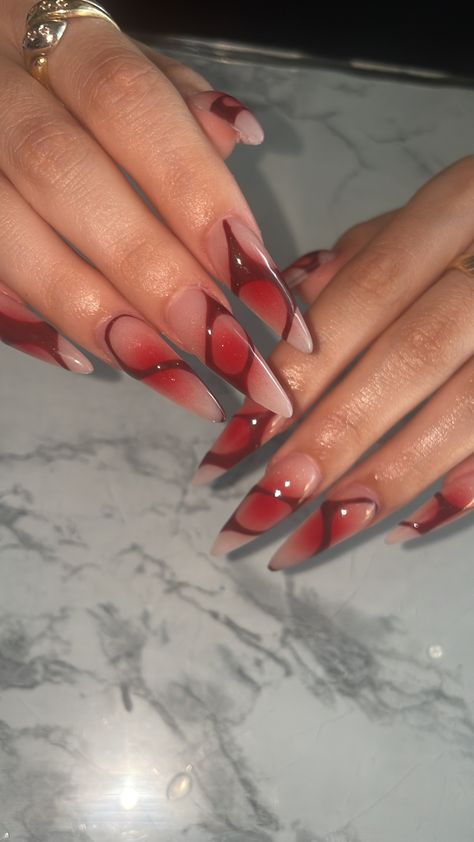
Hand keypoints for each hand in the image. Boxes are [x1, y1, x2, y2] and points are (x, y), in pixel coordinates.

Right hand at [0, 0, 311, 421]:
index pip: (128, 105)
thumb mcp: (125, 64)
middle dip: (149, 269)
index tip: (257, 276)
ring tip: (169, 372)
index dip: (193, 190)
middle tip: (222, 346)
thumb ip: (174, 100)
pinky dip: (24, 320)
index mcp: (62, 44)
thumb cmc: (70, 78)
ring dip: (92, 312)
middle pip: (63, 175)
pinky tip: (84, 360)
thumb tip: (237, 135)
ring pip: (6, 233)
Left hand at [196, 158, 473, 564]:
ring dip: (387, 478)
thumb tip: (285, 307)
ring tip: (316, 535)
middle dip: (334, 435)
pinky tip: (403, 527)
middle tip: (264, 504)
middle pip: (412, 356)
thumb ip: (365, 256)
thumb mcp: (430, 216)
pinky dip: (464, 486)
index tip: (240, 438)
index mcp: (457, 212)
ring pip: (466, 408)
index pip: (366, 294)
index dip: (304, 368)